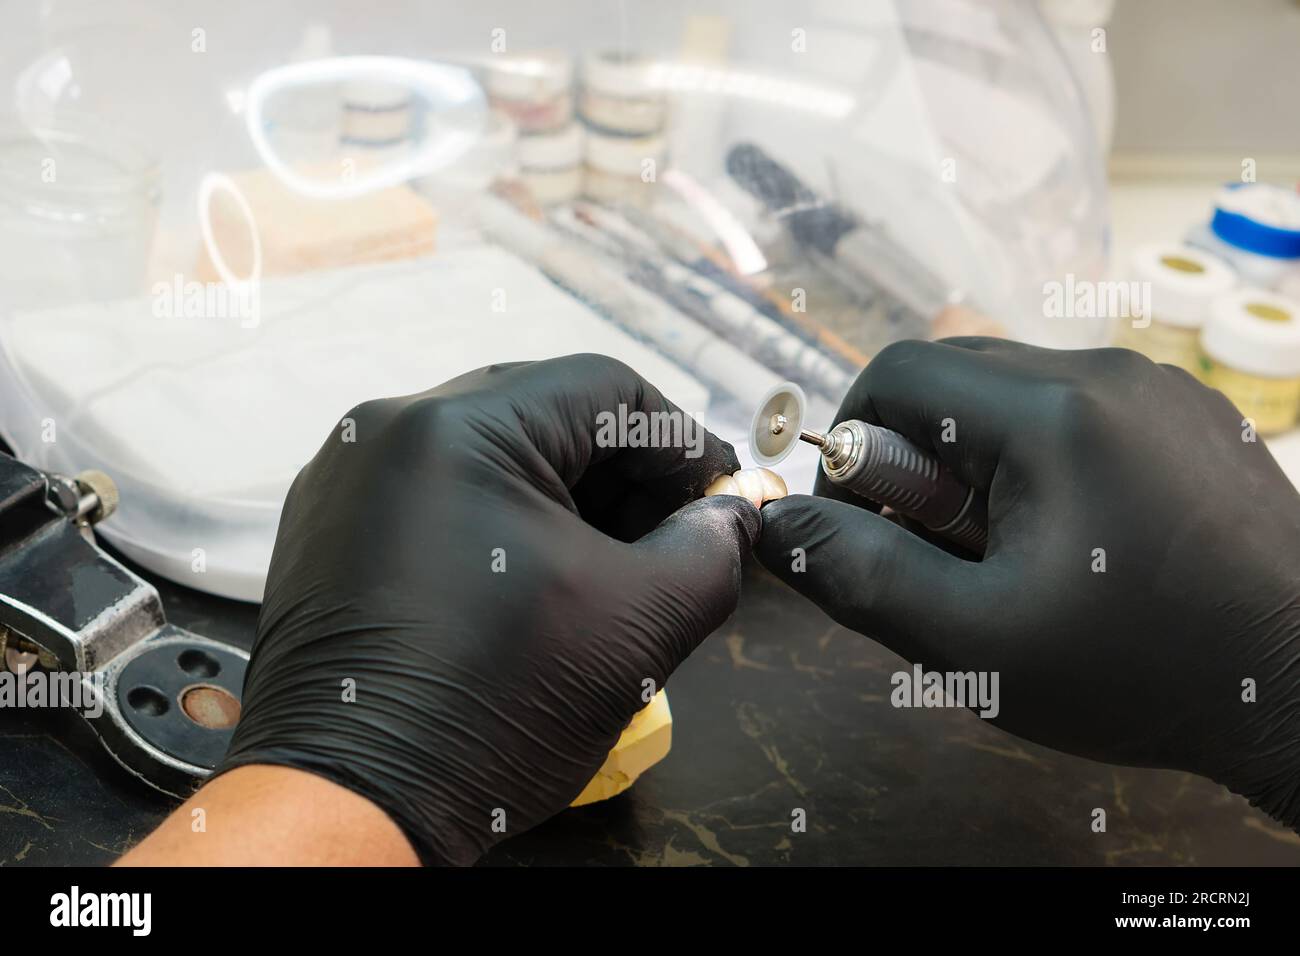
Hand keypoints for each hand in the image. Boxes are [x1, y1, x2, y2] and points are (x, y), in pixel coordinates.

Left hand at [218, 354, 759, 863]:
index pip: (606, 388)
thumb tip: (731, 518)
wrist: (351, 805)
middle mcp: (389, 430)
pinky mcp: (331, 527)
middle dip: (626, 471)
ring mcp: (349, 478)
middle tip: (676, 531)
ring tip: (616, 562)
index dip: (681, 439)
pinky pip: (439, 491)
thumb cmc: (491, 710)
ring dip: (567, 496)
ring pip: (491, 452)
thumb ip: (709, 552)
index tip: (719, 495)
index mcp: (459, 429)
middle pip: (545, 411)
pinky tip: (541, 578)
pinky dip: (503, 519)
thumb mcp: (636, 624)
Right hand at [757, 338, 1299, 827]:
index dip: (851, 443)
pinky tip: (1080, 544)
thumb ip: (862, 576)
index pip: (898, 372)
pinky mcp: (1196, 419)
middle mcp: (1108, 372)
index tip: (862, 526)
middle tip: (939, 554)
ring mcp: (1163, 389)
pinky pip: (1082, 415)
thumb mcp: (976, 644)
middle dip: (918, 460)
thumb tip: (777, 528)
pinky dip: (1045, 463)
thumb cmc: (1139, 672)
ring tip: (1013, 556)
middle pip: (958, 377)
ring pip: (1019, 396)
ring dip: (981, 463)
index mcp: (1051, 411)